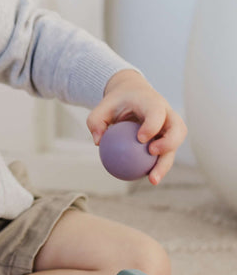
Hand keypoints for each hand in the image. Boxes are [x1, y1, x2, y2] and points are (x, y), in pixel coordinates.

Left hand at [87, 69, 186, 184]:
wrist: (132, 95)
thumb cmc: (116, 103)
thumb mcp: (101, 108)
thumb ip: (95, 122)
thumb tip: (98, 142)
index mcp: (152, 102)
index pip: (157, 113)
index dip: (152, 125)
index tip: (140, 139)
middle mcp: (168, 114)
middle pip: (178, 129)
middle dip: (169, 142)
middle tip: (152, 153)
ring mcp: (171, 126)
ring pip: (176, 145)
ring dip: (166, 163)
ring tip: (152, 179)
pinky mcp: (169, 138)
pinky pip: (167, 153)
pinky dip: (159, 166)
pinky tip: (147, 179)